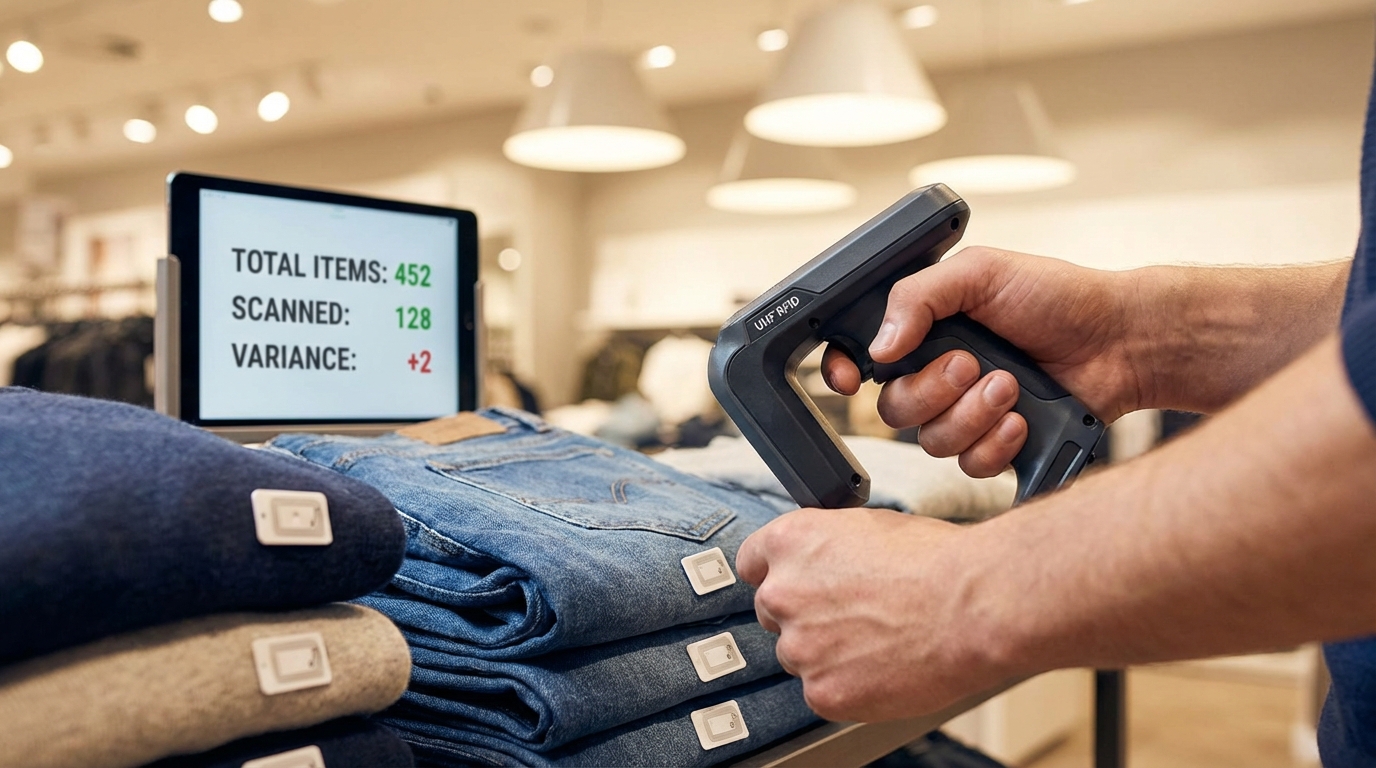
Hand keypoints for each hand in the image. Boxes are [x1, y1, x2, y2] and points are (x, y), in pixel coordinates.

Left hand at [736, 508, 1013, 721]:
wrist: (973, 607)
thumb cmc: (935, 563)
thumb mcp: (868, 526)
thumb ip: (827, 546)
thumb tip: (822, 559)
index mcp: (790, 542)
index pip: (753, 562)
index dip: (778, 574)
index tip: (794, 584)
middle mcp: (783, 593)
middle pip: (774, 612)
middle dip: (806, 615)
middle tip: (853, 616)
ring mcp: (799, 647)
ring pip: (800, 655)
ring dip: (828, 653)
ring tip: (880, 641)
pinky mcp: (823, 692)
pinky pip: (823, 692)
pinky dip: (848, 686)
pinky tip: (883, 667)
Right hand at [824, 246, 1143, 475]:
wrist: (1121, 341)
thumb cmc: (1058, 298)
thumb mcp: (981, 272)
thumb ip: (918, 296)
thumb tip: (879, 344)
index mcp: (925, 331)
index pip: (861, 358)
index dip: (843, 372)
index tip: (849, 379)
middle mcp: (939, 376)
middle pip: (893, 409)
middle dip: (932, 391)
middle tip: (972, 364)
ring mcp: (967, 414)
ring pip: (931, 442)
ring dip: (972, 415)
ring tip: (1010, 386)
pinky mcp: (998, 446)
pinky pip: (970, 465)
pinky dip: (996, 443)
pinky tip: (1023, 419)